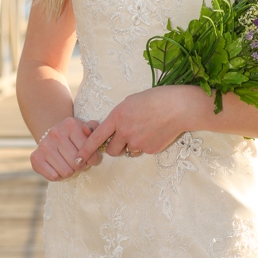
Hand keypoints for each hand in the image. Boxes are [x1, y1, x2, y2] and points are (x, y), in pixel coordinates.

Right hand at [30, 116, 102, 181]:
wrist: (54, 137)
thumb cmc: (76, 137)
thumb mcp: (87, 130)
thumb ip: (94, 127)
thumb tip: (86, 129)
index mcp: (70, 124)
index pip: (87, 149)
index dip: (92, 159)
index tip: (90, 159)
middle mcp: (55, 133)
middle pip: (77, 163)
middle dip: (81, 166)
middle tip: (79, 163)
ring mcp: (44, 145)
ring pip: (66, 171)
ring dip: (71, 172)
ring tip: (70, 165)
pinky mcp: (35, 157)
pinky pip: (53, 176)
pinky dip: (59, 176)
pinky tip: (59, 169)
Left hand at [76, 86, 196, 165]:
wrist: (180, 107)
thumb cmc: (157, 98)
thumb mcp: (132, 101)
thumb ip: (119, 116)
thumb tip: (114, 129)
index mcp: (118, 117)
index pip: (96, 138)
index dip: (85, 150)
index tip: (78, 159)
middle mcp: (124, 132)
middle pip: (112, 150)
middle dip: (116, 146)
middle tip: (126, 136)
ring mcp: (138, 142)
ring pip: (128, 151)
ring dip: (131, 145)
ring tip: (146, 130)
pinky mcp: (150, 149)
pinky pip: (142, 151)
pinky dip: (146, 144)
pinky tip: (156, 132)